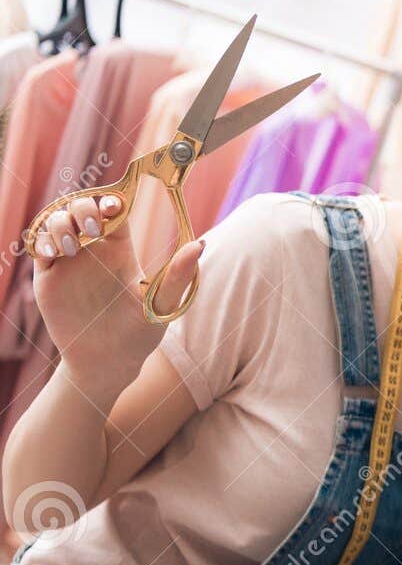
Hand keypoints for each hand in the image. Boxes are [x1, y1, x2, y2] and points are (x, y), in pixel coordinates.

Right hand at [32, 192, 203, 396]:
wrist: (107, 364)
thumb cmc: (140, 335)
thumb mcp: (161, 305)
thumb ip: (178, 276)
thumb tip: (200, 244)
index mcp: (120, 251)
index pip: (113, 211)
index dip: (112, 200)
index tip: (116, 205)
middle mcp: (93, 251)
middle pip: (81, 209)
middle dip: (84, 207)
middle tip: (95, 227)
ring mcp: (68, 262)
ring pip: (56, 222)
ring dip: (61, 223)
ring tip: (73, 246)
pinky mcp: (48, 277)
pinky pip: (39, 247)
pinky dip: (43, 242)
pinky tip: (56, 254)